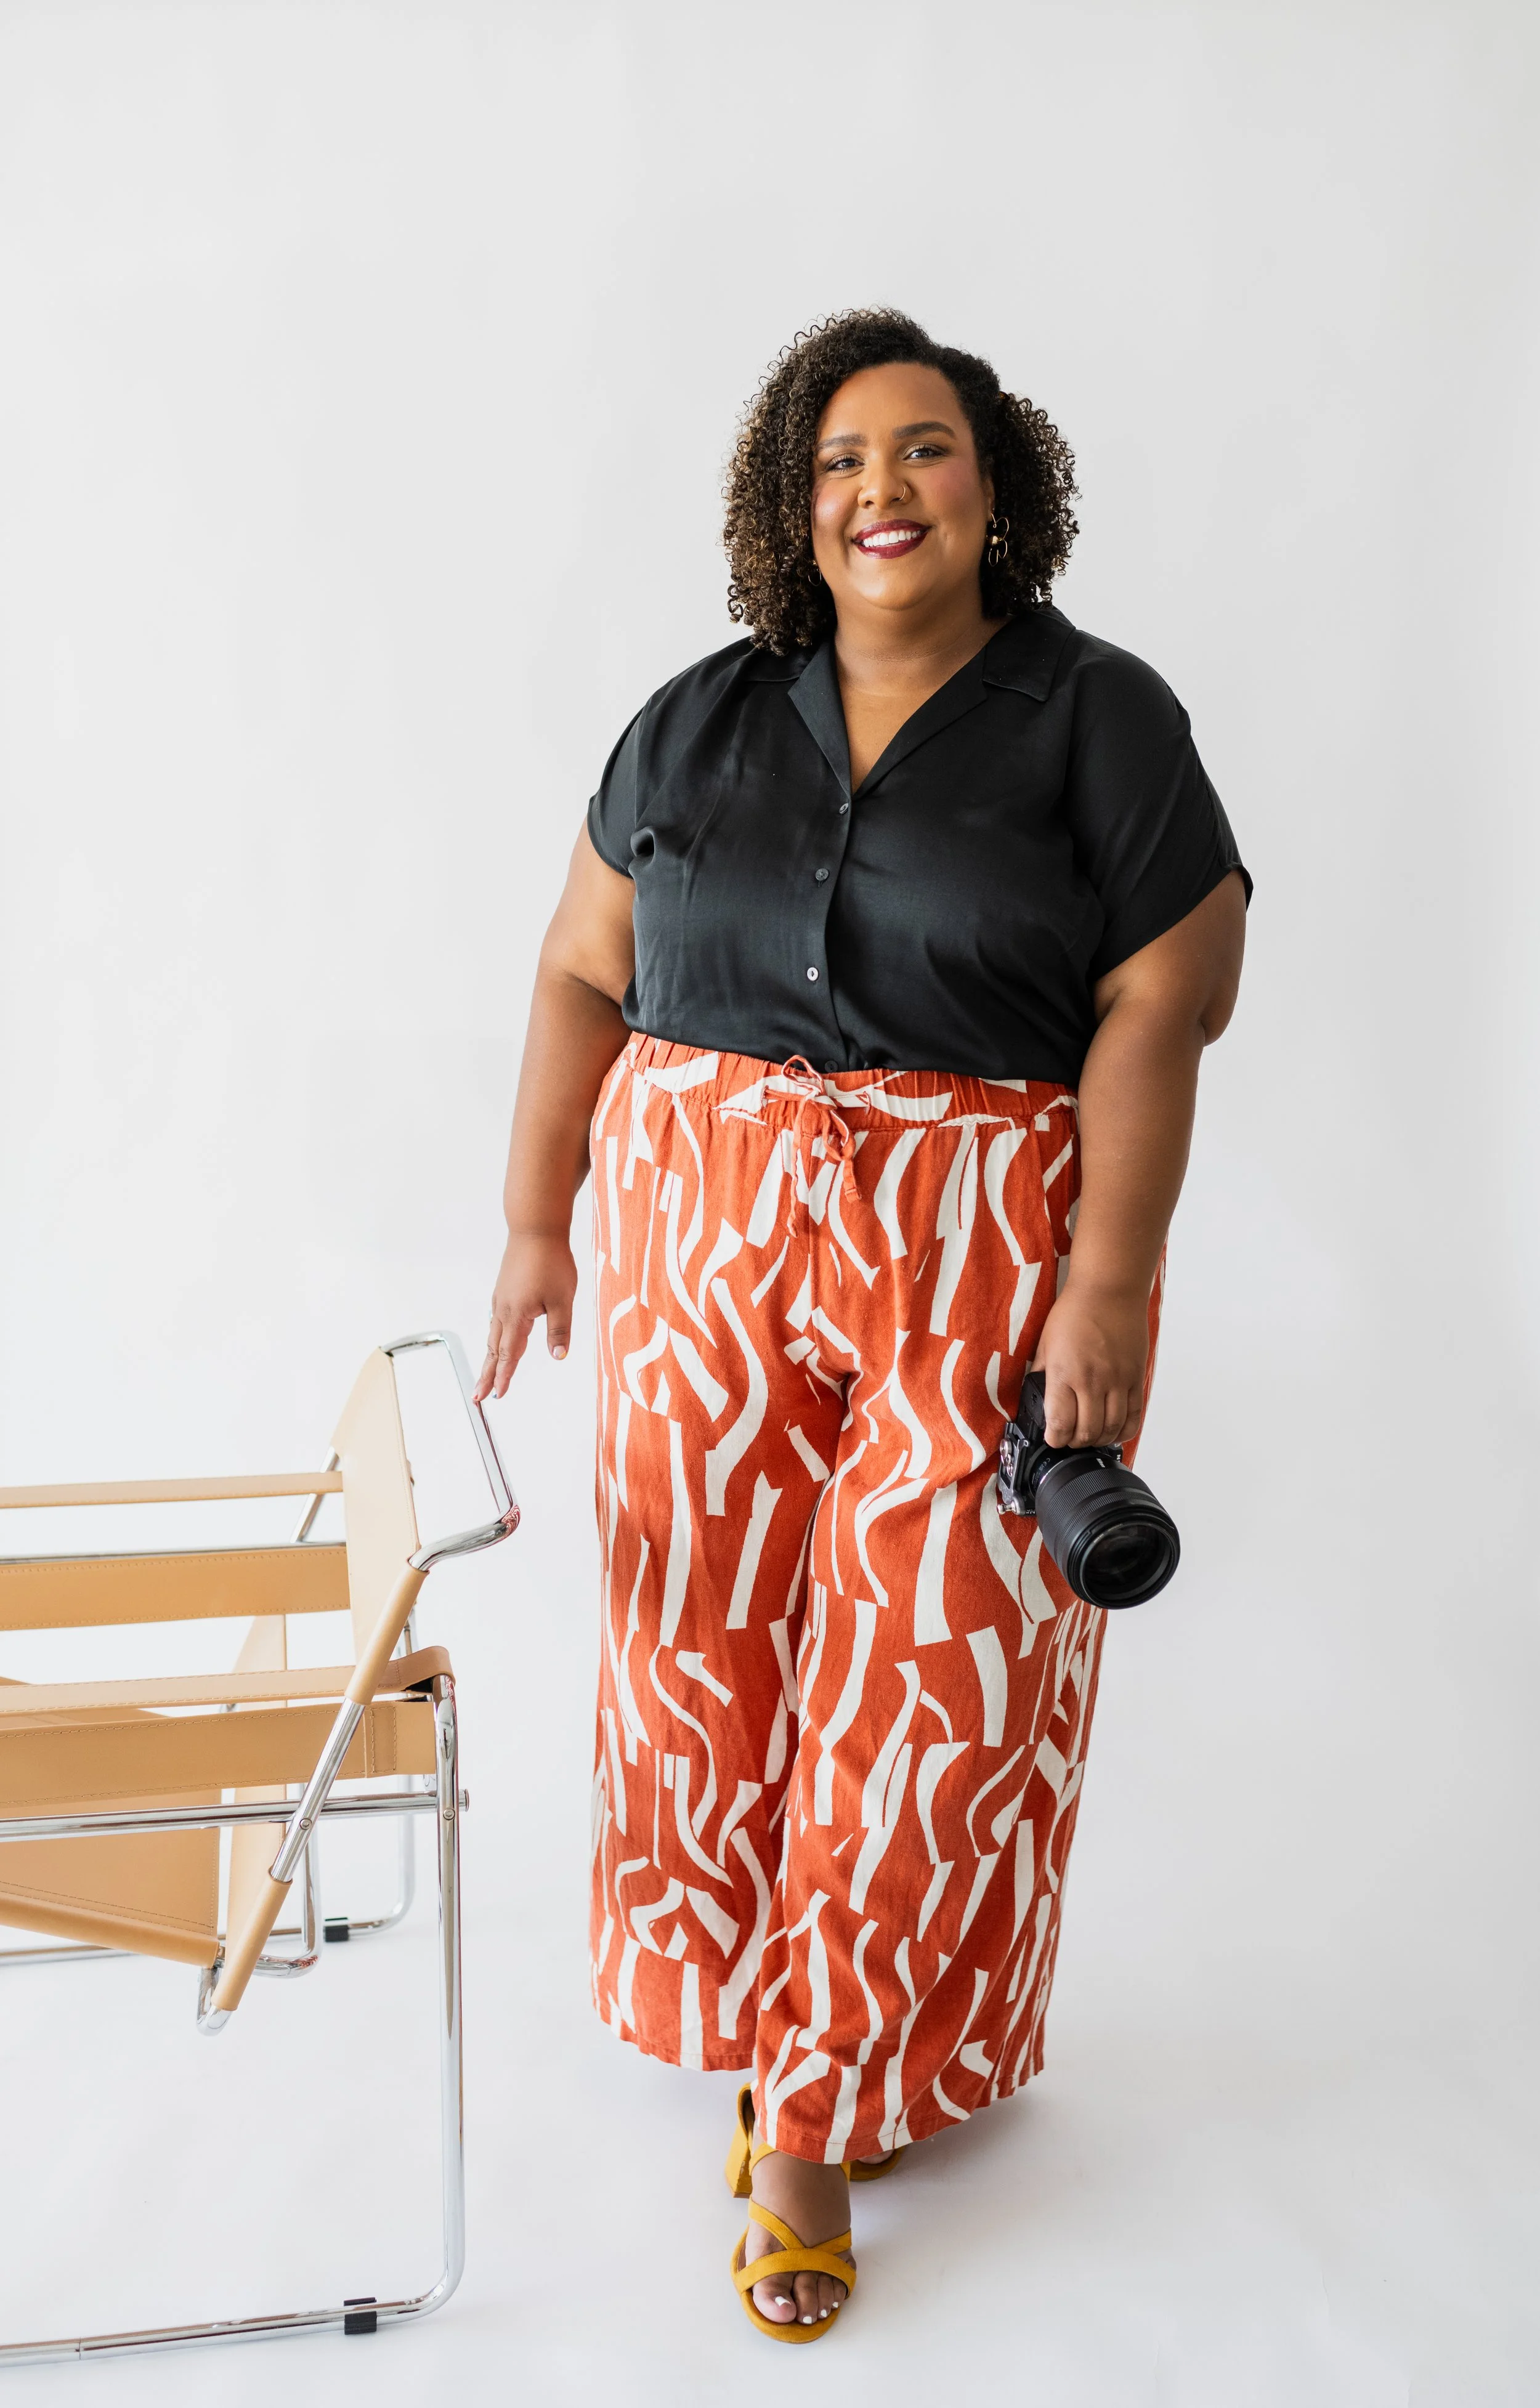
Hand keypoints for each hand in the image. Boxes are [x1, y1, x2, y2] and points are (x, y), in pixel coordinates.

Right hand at [474, 1231, 577, 1400]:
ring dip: (490, 1358)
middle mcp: (503, 1310)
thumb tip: (559, 1356)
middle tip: (478, 1396)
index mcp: (517, 1316)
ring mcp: (501, 1299)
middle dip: (487, 1374)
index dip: (504, 1377)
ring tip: (486, 1374)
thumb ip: (559, 1330)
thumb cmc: (550, 1261)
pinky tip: (499, 1340)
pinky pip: (495, 1321)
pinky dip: (494, 1338)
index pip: (509, 1355)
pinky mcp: (504, 1290)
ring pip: (493, 1335)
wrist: (535, 1229)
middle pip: (494, 1350)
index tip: (497, 1395)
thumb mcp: (562, 1299)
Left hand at [1031, 1282, 1149, 1448]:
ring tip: (1090, 1435)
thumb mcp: (1045, 1344)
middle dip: (1075, 1442)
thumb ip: (1041, 1374)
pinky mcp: (1137, 1378)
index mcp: (1064, 1372)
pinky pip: (1134, 1416)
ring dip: (1099, 1439)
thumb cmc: (1075, 1312)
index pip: (1060, 1423)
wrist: (1109, 1290)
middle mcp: (1093, 1380)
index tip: (1053, 1438)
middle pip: (1087, 1432)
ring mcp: (1118, 1380)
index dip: (1055, 1439)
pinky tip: (1113, 1430)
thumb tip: (1037, 1399)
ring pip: (1111, 1429)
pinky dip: (1123, 1431)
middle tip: (1070, 1438)